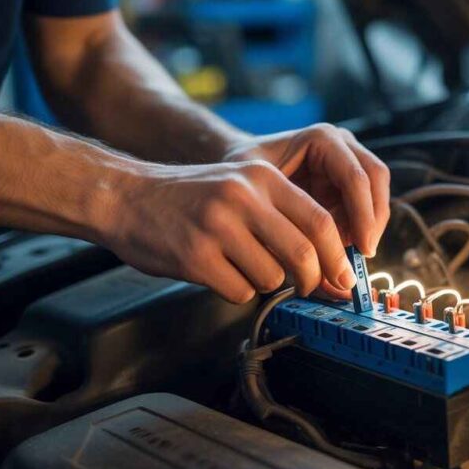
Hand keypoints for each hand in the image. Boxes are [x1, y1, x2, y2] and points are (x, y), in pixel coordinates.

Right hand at [99, 158, 366, 302]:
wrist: (124, 196)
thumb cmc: (189, 198)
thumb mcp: (240, 186)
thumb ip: (281, 215)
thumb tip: (327, 263)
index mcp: (261, 177)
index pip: (320, 221)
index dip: (339, 255)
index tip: (344, 277)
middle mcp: (242, 198)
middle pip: (304, 253)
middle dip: (314, 280)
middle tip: (310, 288)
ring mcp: (217, 227)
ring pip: (272, 276)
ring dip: (266, 282)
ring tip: (243, 267)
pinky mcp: (195, 256)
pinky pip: (239, 290)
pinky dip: (237, 291)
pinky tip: (218, 273)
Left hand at [222, 124, 390, 256]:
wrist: (238, 176)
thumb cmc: (243, 184)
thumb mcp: (258, 200)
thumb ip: (289, 229)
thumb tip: (314, 268)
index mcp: (321, 139)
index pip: (355, 177)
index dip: (363, 215)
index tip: (362, 250)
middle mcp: (342, 145)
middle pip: (376, 180)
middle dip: (372, 222)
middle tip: (363, 257)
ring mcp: (350, 160)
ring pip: (378, 194)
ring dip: (370, 228)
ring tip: (350, 258)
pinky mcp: (350, 182)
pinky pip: (367, 206)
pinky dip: (360, 231)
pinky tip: (343, 252)